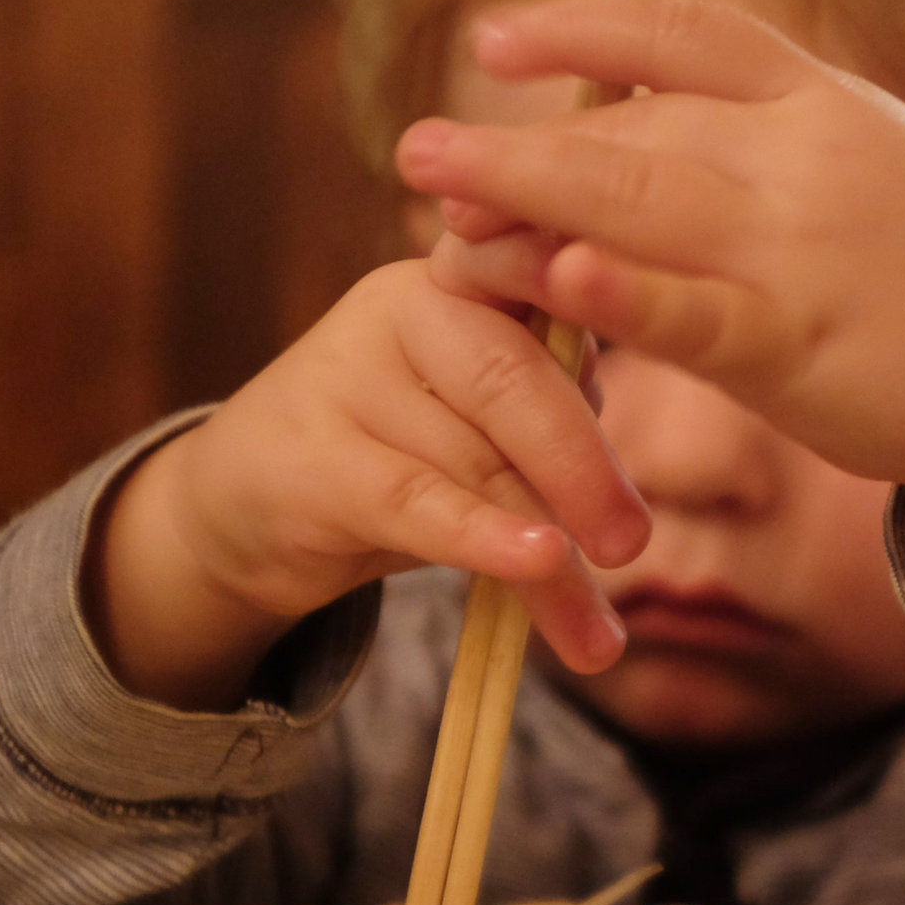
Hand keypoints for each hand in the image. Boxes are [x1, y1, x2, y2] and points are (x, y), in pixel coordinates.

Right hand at [88, 258, 650, 710]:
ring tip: (596, 639)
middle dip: (584, 467)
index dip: (597, 277)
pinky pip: (419, 500)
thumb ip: (558, 420)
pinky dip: (485, 539)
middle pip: (517, 378)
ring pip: (479, 464)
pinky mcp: (315, 457)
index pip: (546, 265)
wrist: (245, 503)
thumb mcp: (485, 424)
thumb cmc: (398, 452)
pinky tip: (540, 567)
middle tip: (634, 546)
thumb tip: (637, 492)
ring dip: (548, 561)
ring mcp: (350, 374)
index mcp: (468, 277)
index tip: (659, 292)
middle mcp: (407, 305)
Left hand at [397, 0, 904, 657]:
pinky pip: (692, 312)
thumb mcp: (874, 174)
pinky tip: (556, 276)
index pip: (685, 37)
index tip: (493, 40)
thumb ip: (773, 146)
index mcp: (827, 102)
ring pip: (640, 205)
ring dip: (527, 201)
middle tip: (417, 153)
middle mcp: (809, 155)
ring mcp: (804, 248)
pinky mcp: (801, 345)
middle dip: (518, 142)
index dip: (582, 30)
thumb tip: (657, 130)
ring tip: (440, 211)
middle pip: (636, 126)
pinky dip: (621, 294)